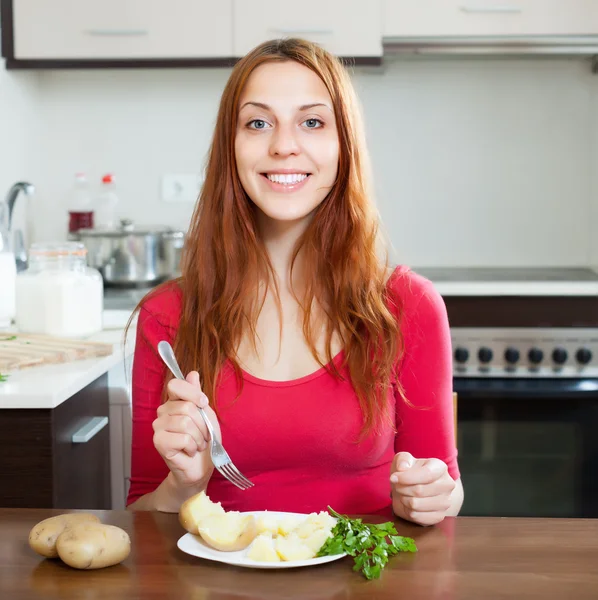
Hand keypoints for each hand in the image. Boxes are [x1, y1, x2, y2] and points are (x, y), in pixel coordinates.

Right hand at [152, 371, 220, 489]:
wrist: (200, 466)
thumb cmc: (204, 440)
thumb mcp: (207, 414)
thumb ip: (197, 395)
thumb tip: (192, 373)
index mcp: (174, 402)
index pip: (175, 385)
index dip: (192, 392)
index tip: (203, 403)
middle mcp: (163, 412)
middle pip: (186, 406)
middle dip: (202, 423)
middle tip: (203, 434)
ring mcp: (158, 427)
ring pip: (185, 423)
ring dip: (199, 437)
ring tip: (197, 443)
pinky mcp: (158, 442)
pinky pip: (182, 438)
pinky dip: (192, 446)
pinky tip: (189, 451)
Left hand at [390, 451, 455, 525]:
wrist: (414, 488)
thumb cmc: (409, 472)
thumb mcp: (404, 459)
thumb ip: (403, 459)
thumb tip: (402, 468)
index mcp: (440, 467)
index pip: (427, 474)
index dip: (407, 477)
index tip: (393, 478)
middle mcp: (447, 484)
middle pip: (419, 490)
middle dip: (402, 488)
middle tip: (398, 486)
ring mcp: (445, 502)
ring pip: (416, 504)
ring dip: (404, 499)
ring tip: (404, 494)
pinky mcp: (439, 517)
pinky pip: (417, 516)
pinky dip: (408, 511)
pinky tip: (409, 505)